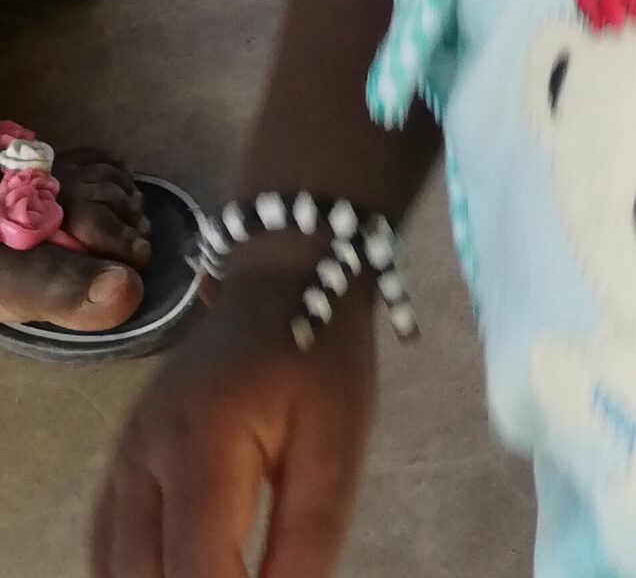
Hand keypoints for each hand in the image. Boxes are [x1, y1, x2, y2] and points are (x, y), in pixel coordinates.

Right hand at [93, 269, 376, 577]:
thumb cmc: (320, 353)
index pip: (198, 567)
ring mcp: (123, 454)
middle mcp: (145, 452)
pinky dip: (135, 575)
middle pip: (144, 576)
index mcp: (204, 440)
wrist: (284, 276)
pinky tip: (178, 577)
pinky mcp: (121, 459)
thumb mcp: (339, 436)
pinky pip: (107, 542)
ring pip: (115, 567)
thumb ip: (313, 528)